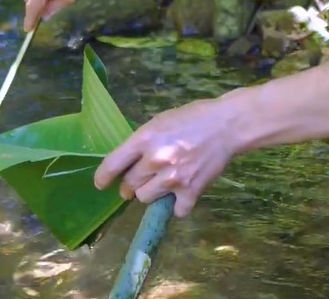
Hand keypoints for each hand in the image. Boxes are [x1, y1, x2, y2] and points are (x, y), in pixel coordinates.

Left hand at [93, 98, 238, 217]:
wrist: (227, 125)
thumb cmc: (193, 117)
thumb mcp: (161, 121)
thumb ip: (144, 141)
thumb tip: (129, 161)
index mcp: (145, 139)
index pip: (112, 165)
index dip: (102, 178)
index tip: (101, 185)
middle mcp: (155, 160)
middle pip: (129, 185)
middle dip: (131, 185)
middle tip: (140, 180)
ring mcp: (172, 178)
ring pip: (145, 199)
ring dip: (151, 193)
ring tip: (163, 183)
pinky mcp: (190, 191)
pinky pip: (176, 211)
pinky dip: (179, 205)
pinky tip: (184, 194)